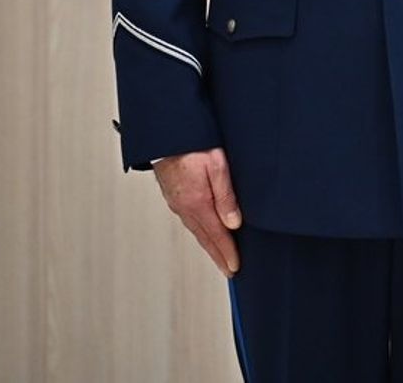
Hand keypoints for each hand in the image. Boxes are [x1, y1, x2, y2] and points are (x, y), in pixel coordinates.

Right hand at [153, 147, 242, 276]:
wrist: (166, 132)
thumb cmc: (193, 143)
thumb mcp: (217, 165)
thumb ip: (226, 195)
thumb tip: (234, 224)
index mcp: (196, 203)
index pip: (217, 235)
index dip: (227, 253)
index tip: (235, 267)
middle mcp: (184, 206)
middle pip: (204, 238)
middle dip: (218, 256)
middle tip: (229, 270)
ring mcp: (176, 202)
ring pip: (196, 230)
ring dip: (208, 245)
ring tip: (219, 256)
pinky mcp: (173, 194)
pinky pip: (188, 219)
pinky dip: (199, 231)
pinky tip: (203, 231)